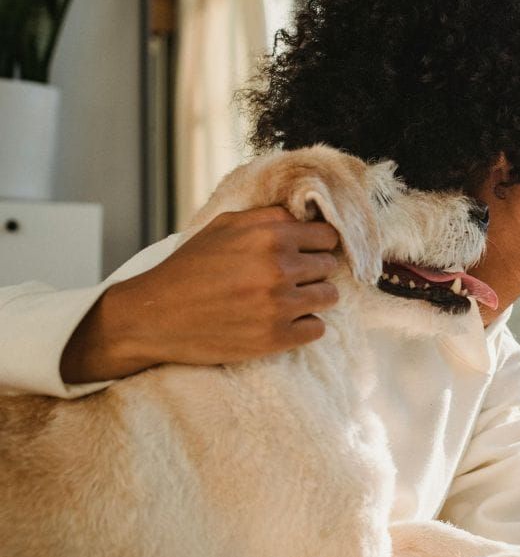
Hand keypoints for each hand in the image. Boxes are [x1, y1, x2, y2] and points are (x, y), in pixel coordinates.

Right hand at [61, 206, 342, 382]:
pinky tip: (283, 321)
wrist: (154, 317)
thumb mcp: (224, 226)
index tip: (307, 251)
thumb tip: (307, 217)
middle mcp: (278, 269)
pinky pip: (317, 329)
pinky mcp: (275, 338)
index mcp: (269, 236)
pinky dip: (305, 326)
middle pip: (329, 266)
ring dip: (313, 298)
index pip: (327, 236)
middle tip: (290, 277)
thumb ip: (269, 217)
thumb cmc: (190, 268)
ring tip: (287, 299)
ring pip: (329, 297)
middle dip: (313, 270)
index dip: (317, 243)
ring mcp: (278, 306)